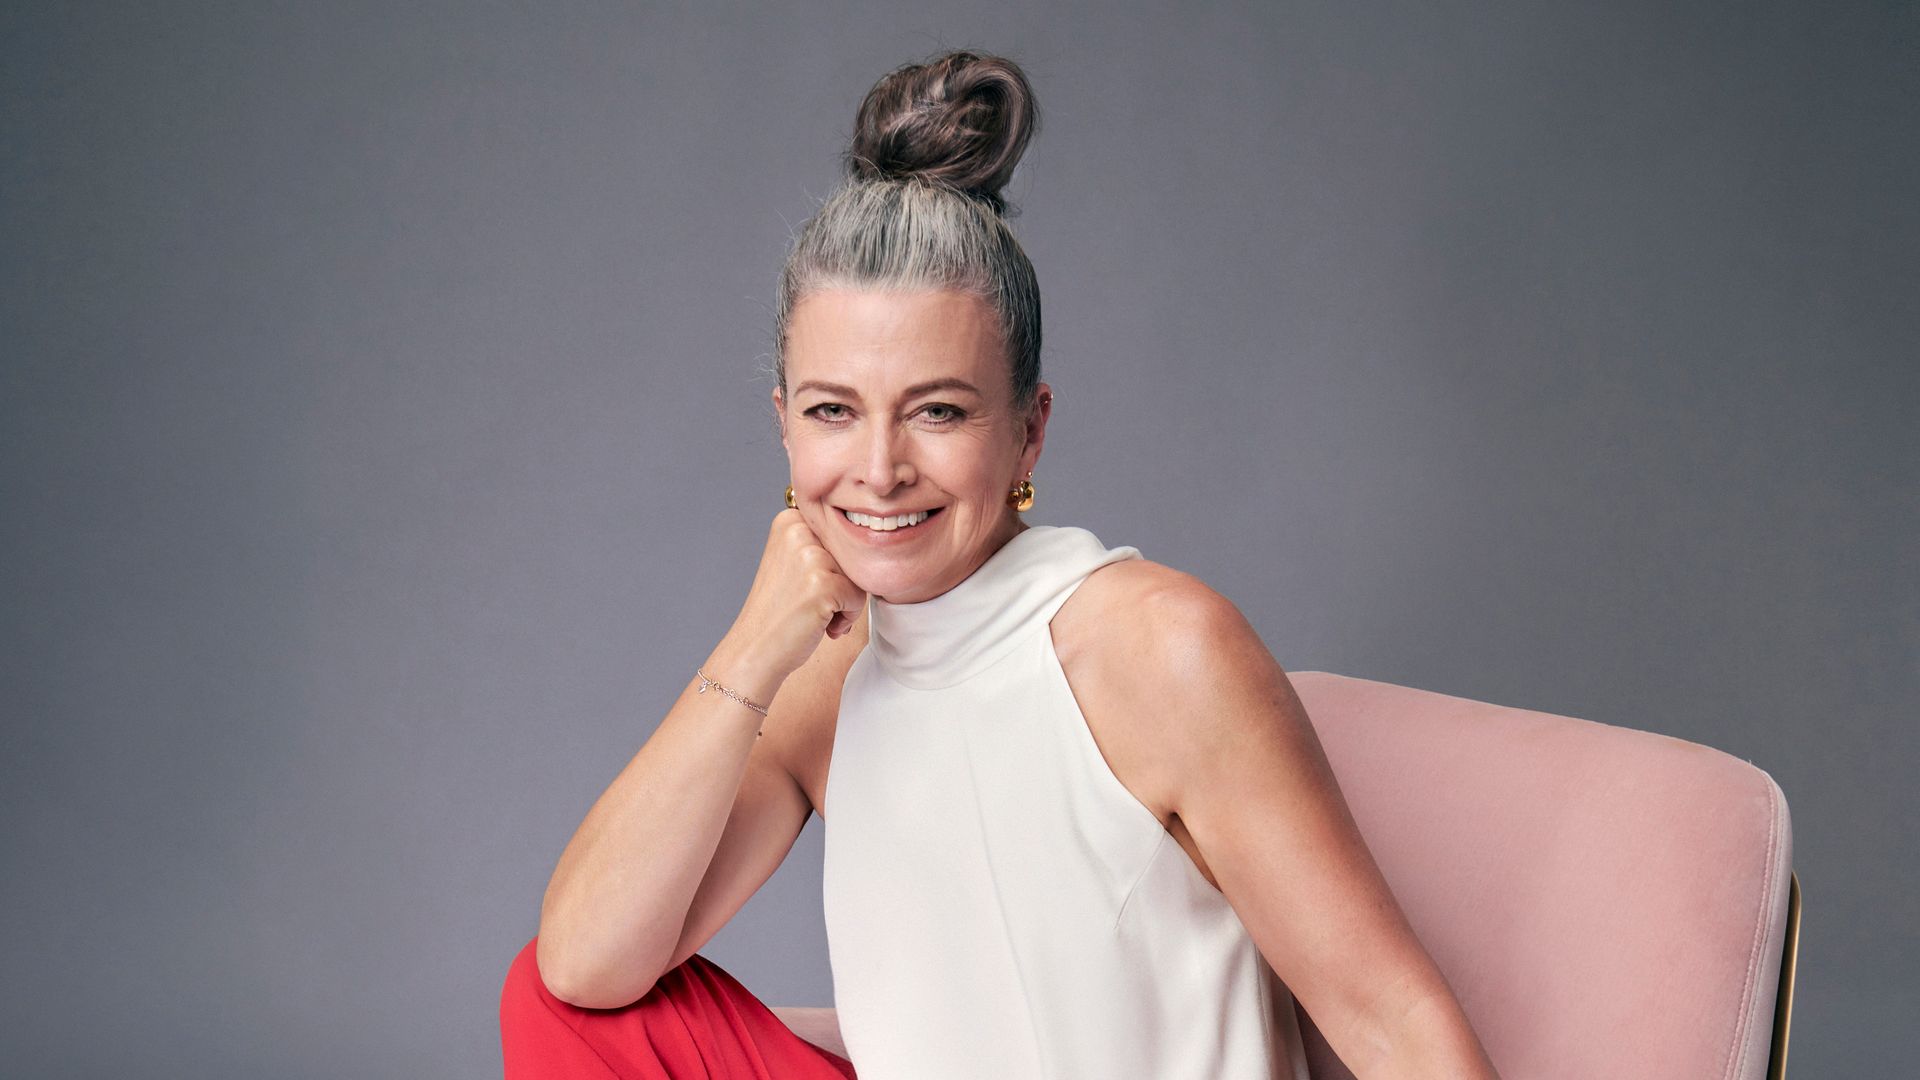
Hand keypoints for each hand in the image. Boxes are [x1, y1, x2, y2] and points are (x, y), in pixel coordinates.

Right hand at [725, 509, 867, 683]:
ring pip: (857, 577)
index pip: (840, 538)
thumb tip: (871, 539)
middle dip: (840, 586)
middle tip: (810, 604)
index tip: (806, 585)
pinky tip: (819, 625)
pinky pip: (858, 598)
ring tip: (814, 615)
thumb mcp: (793, 562)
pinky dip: (846, 618)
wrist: (755, 650)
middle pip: (851, 556)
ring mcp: (810, 556)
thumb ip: (822, 545)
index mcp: (790, 520)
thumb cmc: (778, 612)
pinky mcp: (823, 583)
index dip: (831, 568)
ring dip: (844, 603)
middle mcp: (799, 531)